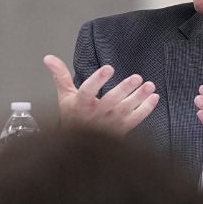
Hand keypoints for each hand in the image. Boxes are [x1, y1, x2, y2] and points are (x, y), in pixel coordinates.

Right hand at [43, 54, 158, 135]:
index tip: (108, 68)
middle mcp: (96, 115)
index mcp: (81, 105)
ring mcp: (110, 124)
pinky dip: (146, 109)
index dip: (98, 80)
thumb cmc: (73, 116)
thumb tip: (48, 57)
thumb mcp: (65, 96)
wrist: (79, 146)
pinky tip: (154, 97)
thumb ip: (60, 76)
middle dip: (124, 89)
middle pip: (111, 102)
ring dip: (139, 97)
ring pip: (126, 110)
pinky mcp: (121, 130)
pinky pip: (136, 119)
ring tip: (150, 85)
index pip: (88, 91)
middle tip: (137, 77)